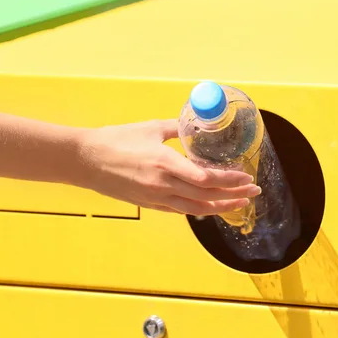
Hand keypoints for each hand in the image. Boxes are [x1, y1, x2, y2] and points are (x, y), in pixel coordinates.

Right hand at [75, 119, 260, 215]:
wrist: (85, 160)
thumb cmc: (116, 140)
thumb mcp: (150, 128)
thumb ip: (177, 129)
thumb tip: (197, 126)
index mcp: (165, 163)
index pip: (207, 178)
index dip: (230, 180)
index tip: (246, 178)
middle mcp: (163, 185)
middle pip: (207, 196)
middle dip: (234, 195)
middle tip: (253, 192)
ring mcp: (156, 198)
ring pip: (196, 209)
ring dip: (220, 208)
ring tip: (238, 204)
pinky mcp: (149, 204)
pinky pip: (180, 211)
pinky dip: (199, 210)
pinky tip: (210, 207)